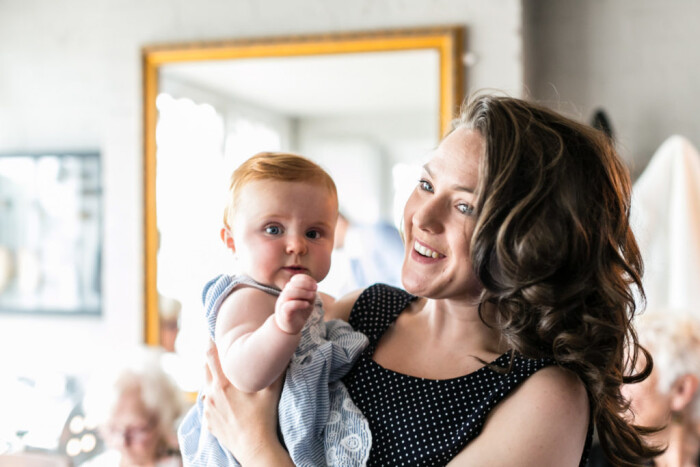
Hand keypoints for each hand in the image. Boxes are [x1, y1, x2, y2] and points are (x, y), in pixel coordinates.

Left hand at [202, 340, 286, 463]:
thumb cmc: (264, 417)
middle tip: (222, 354)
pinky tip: (227, 401)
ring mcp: (208, 408)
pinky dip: (214, 398)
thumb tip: (281, 349)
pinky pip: (208, 404)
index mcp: (224, 383)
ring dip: (213, 379)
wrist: (255, 447)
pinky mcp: (208, 421)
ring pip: (206, 386)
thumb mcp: (271, 390)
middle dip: (211, 359)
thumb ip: (273, 368)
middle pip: (205, 368)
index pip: (210, 355)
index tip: (212, 335)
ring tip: (227, 379)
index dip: (210, 342)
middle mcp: (211, 394)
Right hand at [274, 274, 316, 333]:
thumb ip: (310, 293)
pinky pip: (288, 306)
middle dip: (305, 284)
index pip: (295, 279)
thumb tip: (315, 285)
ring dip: (302, 293)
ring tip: (312, 296)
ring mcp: (283, 304)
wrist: (290, 327)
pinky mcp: (284, 314)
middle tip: (315, 289)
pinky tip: (307, 305)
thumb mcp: (307, 301)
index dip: (306, 279)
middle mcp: (284, 295)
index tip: (315, 285)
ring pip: (289, 293)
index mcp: (290, 290)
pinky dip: (299, 304)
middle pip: (292, 284)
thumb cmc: (299, 313)